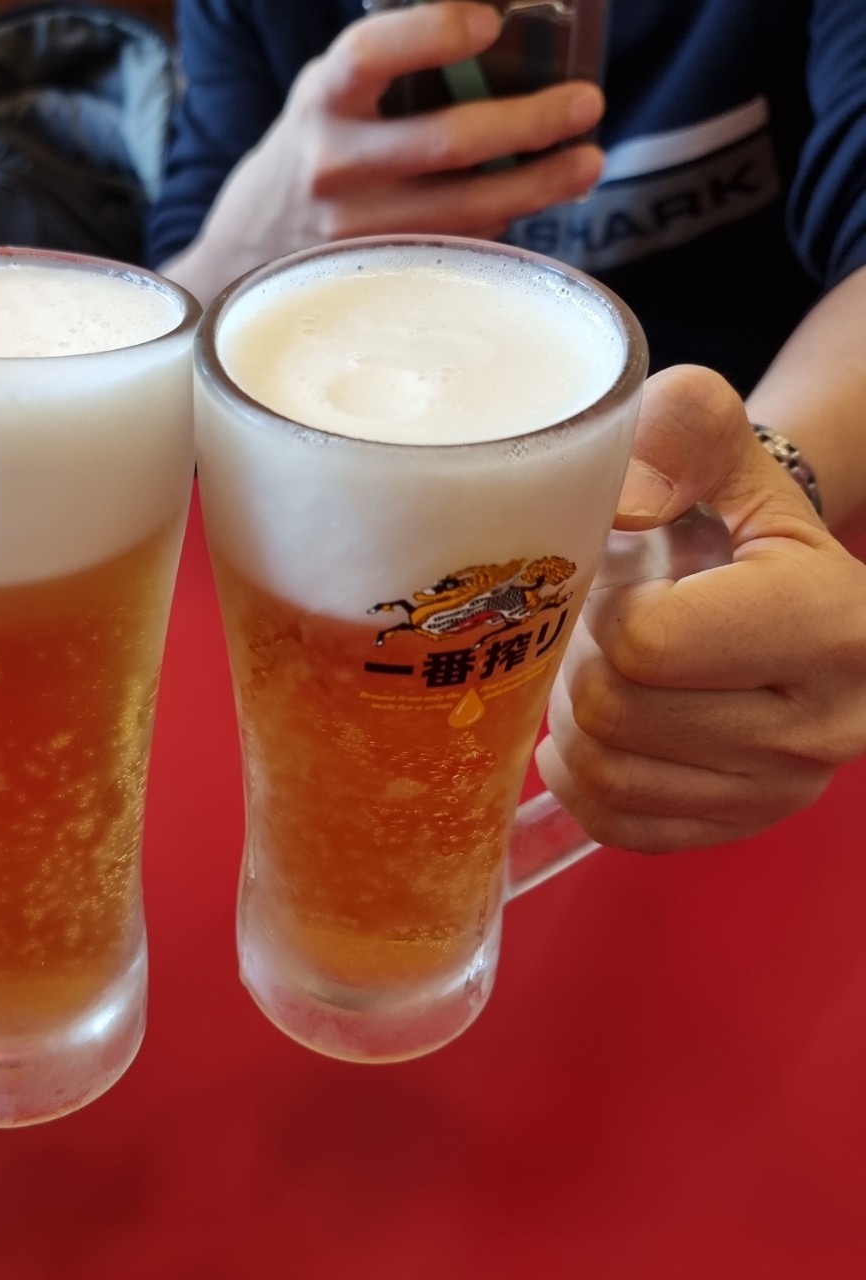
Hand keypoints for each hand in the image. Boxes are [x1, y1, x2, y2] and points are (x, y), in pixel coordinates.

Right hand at [165, 1, 603, 301]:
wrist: (254, 241)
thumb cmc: (319, 147)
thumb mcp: (336, 92)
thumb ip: (396, 67)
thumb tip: (500, 37)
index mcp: (323, 97)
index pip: (373, 53)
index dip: (432, 34)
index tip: (489, 22)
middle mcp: (332, 163)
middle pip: (444, 142)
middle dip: (527, 123)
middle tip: (586, 104)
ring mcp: (353, 227)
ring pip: (462, 208)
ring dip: (535, 185)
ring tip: (585, 163)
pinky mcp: (375, 271)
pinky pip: (453, 244)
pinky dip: (498, 221)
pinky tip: (529, 201)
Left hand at [536, 367, 865, 851]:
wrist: (791, 596)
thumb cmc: (740, 519)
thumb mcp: (728, 451)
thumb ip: (683, 431)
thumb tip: (627, 501)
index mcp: (829, 623)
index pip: (649, 644)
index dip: (603, 608)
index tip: (618, 585)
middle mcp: (824, 724)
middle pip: (615, 713)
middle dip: (579, 661)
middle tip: (590, 630)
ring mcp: (783, 788)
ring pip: (604, 774)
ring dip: (571, 719)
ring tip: (595, 670)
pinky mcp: (740, 825)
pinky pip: (615, 822)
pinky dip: (577, 778)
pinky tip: (589, 730)